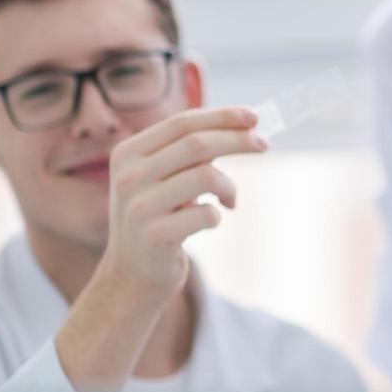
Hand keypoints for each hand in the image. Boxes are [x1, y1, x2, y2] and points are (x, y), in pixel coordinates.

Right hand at [59, 107, 266, 391]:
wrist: (132, 275)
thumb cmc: (158, 218)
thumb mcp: (162, 179)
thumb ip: (189, 153)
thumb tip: (245, 126)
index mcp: (127, 153)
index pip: (181, 123)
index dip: (221, 116)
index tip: (254, 117)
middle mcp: (127, 176)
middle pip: (197, 144)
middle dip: (238, 140)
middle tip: (263, 145)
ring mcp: (138, 206)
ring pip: (206, 176)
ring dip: (229, 187)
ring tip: (229, 199)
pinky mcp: (155, 235)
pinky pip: (208, 214)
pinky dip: (218, 216)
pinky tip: (212, 221)